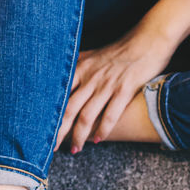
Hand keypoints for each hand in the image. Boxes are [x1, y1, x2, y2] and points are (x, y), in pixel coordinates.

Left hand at [55, 25, 173, 152]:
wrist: (148, 40)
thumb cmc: (121, 50)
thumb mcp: (93, 55)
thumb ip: (77, 67)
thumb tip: (61, 79)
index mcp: (80, 68)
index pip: (58, 94)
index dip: (48, 113)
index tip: (40, 128)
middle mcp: (90, 77)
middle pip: (68, 109)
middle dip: (58, 131)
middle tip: (51, 148)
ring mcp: (107, 84)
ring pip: (86, 116)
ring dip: (79, 136)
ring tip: (74, 149)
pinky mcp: (124, 89)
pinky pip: (110, 115)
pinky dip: (103, 130)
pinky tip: (98, 140)